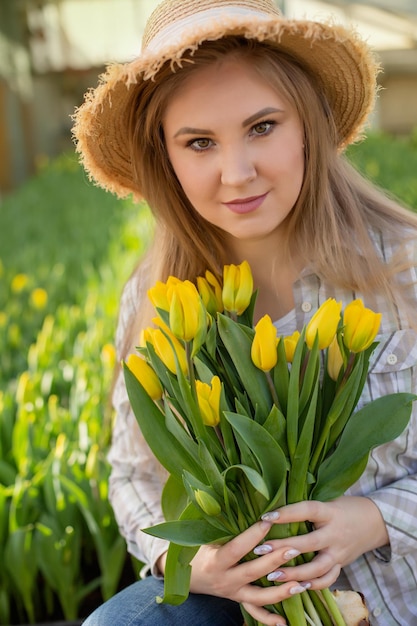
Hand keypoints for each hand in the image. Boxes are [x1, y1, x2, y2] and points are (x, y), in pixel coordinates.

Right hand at [189, 519, 311, 625]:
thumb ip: (223, 526)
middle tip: (293, 549)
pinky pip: (255, 612)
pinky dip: (269, 619)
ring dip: (280, 592)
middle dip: (274, 561)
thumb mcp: (206, 537)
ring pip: (259, 596)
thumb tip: (243, 502)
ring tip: (301, 585)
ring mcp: (233, 593)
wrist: (190, 576)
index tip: (268, 522)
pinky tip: (285, 622)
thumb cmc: (199, 550)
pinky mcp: (239, 600)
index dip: (252, 536)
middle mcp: (225, 580)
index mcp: (215, 561)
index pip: (236, 549)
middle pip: (252, 572)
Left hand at [260, 496, 388, 589]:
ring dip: (294, 573)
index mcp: (330, 512)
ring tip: (272, 575)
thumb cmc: (346, 507)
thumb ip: (309, 508)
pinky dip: (313, 584)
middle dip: (283, 549)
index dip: (287, 514)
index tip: (266, 517)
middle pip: (309, 543)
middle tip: (260, 550)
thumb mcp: (330, 500)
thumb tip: (279, 508)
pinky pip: (328, 579)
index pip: (307, 511)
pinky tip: (296, 586)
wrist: (376, 521)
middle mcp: (335, 534)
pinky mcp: (342, 564)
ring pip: (317, 568)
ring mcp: (339, 552)